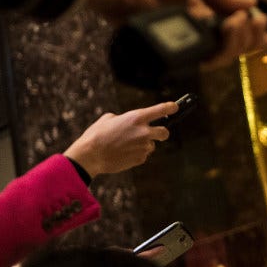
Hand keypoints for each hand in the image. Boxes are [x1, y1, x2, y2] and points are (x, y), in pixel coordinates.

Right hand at [63, 100, 178, 178]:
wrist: (90, 155)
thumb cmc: (97, 134)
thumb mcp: (109, 118)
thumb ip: (125, 118)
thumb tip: (130, 123)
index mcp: (136, 118)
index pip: (161, 110)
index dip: (170, 107)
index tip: (175, 107)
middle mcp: (144, 132)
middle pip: (165, 132)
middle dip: (162, 133)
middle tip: (156, 134)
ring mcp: (143, 146)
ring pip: (151, 145)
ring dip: (143, 145)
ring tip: (125, 145)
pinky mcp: (140, 159)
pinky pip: (143, 155)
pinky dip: (136, 154)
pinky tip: (123, 153)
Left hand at [84, 0, 266, 61]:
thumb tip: (252, 6)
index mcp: (201, 3)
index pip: (233, 23)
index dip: (253, 29)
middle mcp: (195, 24)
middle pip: (234, 43)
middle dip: (251, 36)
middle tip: (255, 23)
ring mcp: (185, 40)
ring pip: (223, 54)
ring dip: (239, 42)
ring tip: (236, 24)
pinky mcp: (173, 53)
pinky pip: (204, 60)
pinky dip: (221, 51)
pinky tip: (226, 33)